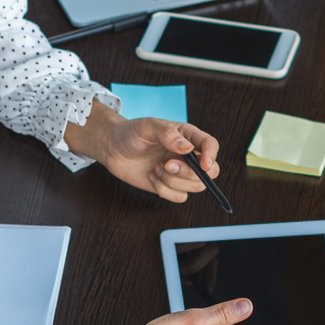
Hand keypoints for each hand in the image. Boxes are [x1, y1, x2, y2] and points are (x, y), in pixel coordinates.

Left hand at [70, 105, 220, 202]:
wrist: (113, 149)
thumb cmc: (131, 133)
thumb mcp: (148, 127)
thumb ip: (168, 135)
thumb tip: (188, 148)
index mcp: (188, 136)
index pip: (210, 145)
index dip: (211, 156)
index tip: (203, 165)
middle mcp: (188, 155)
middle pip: (210, 172)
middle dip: (189, 173)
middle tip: (168, 165)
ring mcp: (180, 172)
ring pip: (194, 187)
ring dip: (173, 181)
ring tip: (156, 168)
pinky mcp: (170, 186)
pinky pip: (179, 197)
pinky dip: (165, 190)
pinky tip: (153, 177)